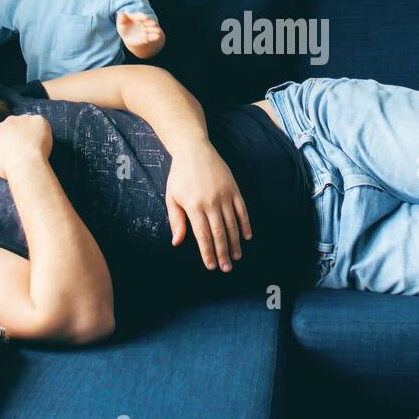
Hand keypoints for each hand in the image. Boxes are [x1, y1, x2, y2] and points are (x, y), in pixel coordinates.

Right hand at [0, 114, 51, 180]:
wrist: (25, 165)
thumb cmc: (8, 167)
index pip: (5, 130)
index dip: (12, 139)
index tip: (17, 147)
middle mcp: (10, 120)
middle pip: (17, 124)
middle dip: (21, 133)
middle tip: (27, 147)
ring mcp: (25, 119)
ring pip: (30, 123)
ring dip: (33, 132)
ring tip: (36, 146)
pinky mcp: (38, 120)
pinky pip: (42, 123)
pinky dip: (44, 131)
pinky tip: (43, 142)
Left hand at [116, 11, 163, 49]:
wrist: (129, 37)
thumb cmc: (124, 28)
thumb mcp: (121, 23)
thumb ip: (121, 18)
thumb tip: (122, 13)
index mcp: (137, 17)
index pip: (140, 16)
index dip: (142, 17)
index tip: (145, 18)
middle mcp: (144, 23)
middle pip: (148, 22)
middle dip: (151, 23)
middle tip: (153, 24)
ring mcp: (147, 30)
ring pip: (152, 29)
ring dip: (155, 30)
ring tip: (157, 32)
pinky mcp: (148, 37)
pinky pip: (152, 37)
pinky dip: (154, 37)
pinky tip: (157, 37)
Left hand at [164, 144, 252, 271]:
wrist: (194, 150)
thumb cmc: (180, 175)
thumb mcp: (172, 197)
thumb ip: (176, 221)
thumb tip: (177, 242)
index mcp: (194, 206)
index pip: (203, 236)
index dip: (208, 253)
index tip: (211, 266)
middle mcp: (211, 202)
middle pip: (219, 233)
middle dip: (223, 253)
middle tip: (227, 268)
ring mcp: (225, 196)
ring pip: (232, 224)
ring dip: (235, 242)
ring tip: (237, 256)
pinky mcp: (234, 189)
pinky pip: (242, 210)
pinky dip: (245, 224)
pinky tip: (247, 236)